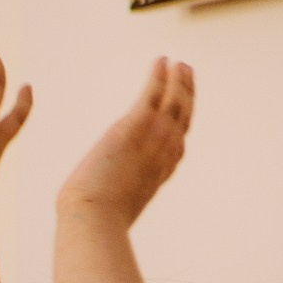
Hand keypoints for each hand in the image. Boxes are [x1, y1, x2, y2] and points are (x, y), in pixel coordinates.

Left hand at [60, 59, 193, 226]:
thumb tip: (96, 208)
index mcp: (158, 175)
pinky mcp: (134, 125)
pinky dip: (159, 75)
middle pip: (183, 118)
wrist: (93, 219)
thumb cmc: (94, 223)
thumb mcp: (111, 212)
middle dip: (188, 95)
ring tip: (179, 64)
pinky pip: (152, 93)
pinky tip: (161, 60)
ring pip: (175, 102)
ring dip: (179, 80)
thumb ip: (114, 203)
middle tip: (188, 77)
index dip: (182, 127)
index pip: (177, 146)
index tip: (183, 112)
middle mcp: (162, 154)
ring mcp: (152, 138)